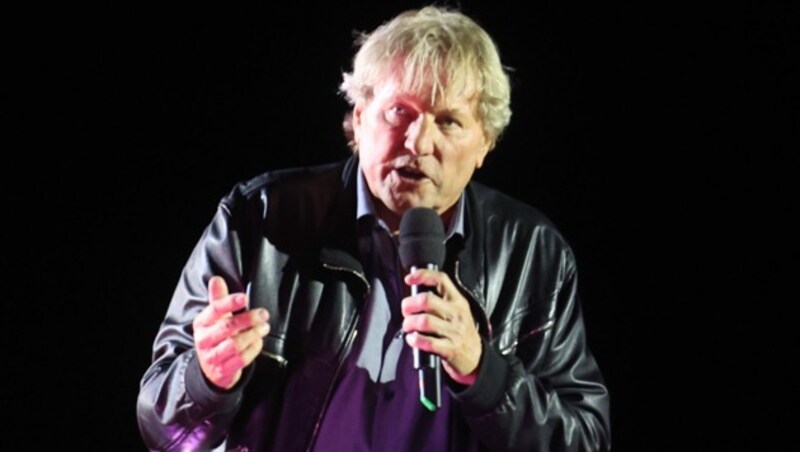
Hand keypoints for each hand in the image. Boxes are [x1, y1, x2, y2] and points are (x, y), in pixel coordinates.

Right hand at [193, 276, 269, 389]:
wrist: (211, 369)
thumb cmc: (216, 337)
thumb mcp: (214, 318)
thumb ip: (218, 299)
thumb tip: (216, 279)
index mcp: (201, 323)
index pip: (214, 310)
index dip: (230, 302)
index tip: (245, 298)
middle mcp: (204, 340)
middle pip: (227, 327)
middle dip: (248, 319)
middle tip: (263, 314)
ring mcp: (212, 357)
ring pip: (235, 344)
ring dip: (253, 334)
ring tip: (264, 327)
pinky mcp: (223, 370)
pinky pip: (242, 359)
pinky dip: (253, 348)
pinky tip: (258, 341)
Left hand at [401, 268, 481, 384]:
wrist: (476, 356)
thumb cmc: (461, 331)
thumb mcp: (457, 310)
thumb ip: (440, 300)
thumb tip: (414, 294)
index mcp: (457, 301)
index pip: (441, 280)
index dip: (423, 275)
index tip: (409, 279)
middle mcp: (456, 314)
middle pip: (426, 300)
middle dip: (409, 305)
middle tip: (405, 311)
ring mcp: (454, 331)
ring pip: (424, 321)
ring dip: (409, 323)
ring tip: (408, 326)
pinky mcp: (449, 348)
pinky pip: (427, 342)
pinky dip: (414, 340)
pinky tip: (412, 339)